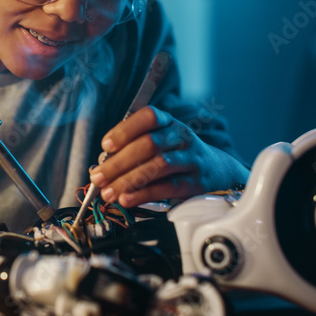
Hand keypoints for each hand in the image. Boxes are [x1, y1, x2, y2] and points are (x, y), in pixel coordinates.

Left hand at [92, 106, 247, 206]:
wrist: (217, 170)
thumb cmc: (177, 155)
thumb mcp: (159, 143)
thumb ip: (131, 150)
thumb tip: (100, 168)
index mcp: (169, 122)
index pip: (149, 117)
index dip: (125, 130)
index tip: (106, 145)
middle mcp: (182, 137)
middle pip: (149, 144)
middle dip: (119, 163)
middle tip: (98, 178)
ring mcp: (191, 159)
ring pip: (158, 166)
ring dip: (128, 180)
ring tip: (108, 193)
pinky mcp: (196, 183)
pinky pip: (168, 188)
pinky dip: (144, 194)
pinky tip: (127, 199)